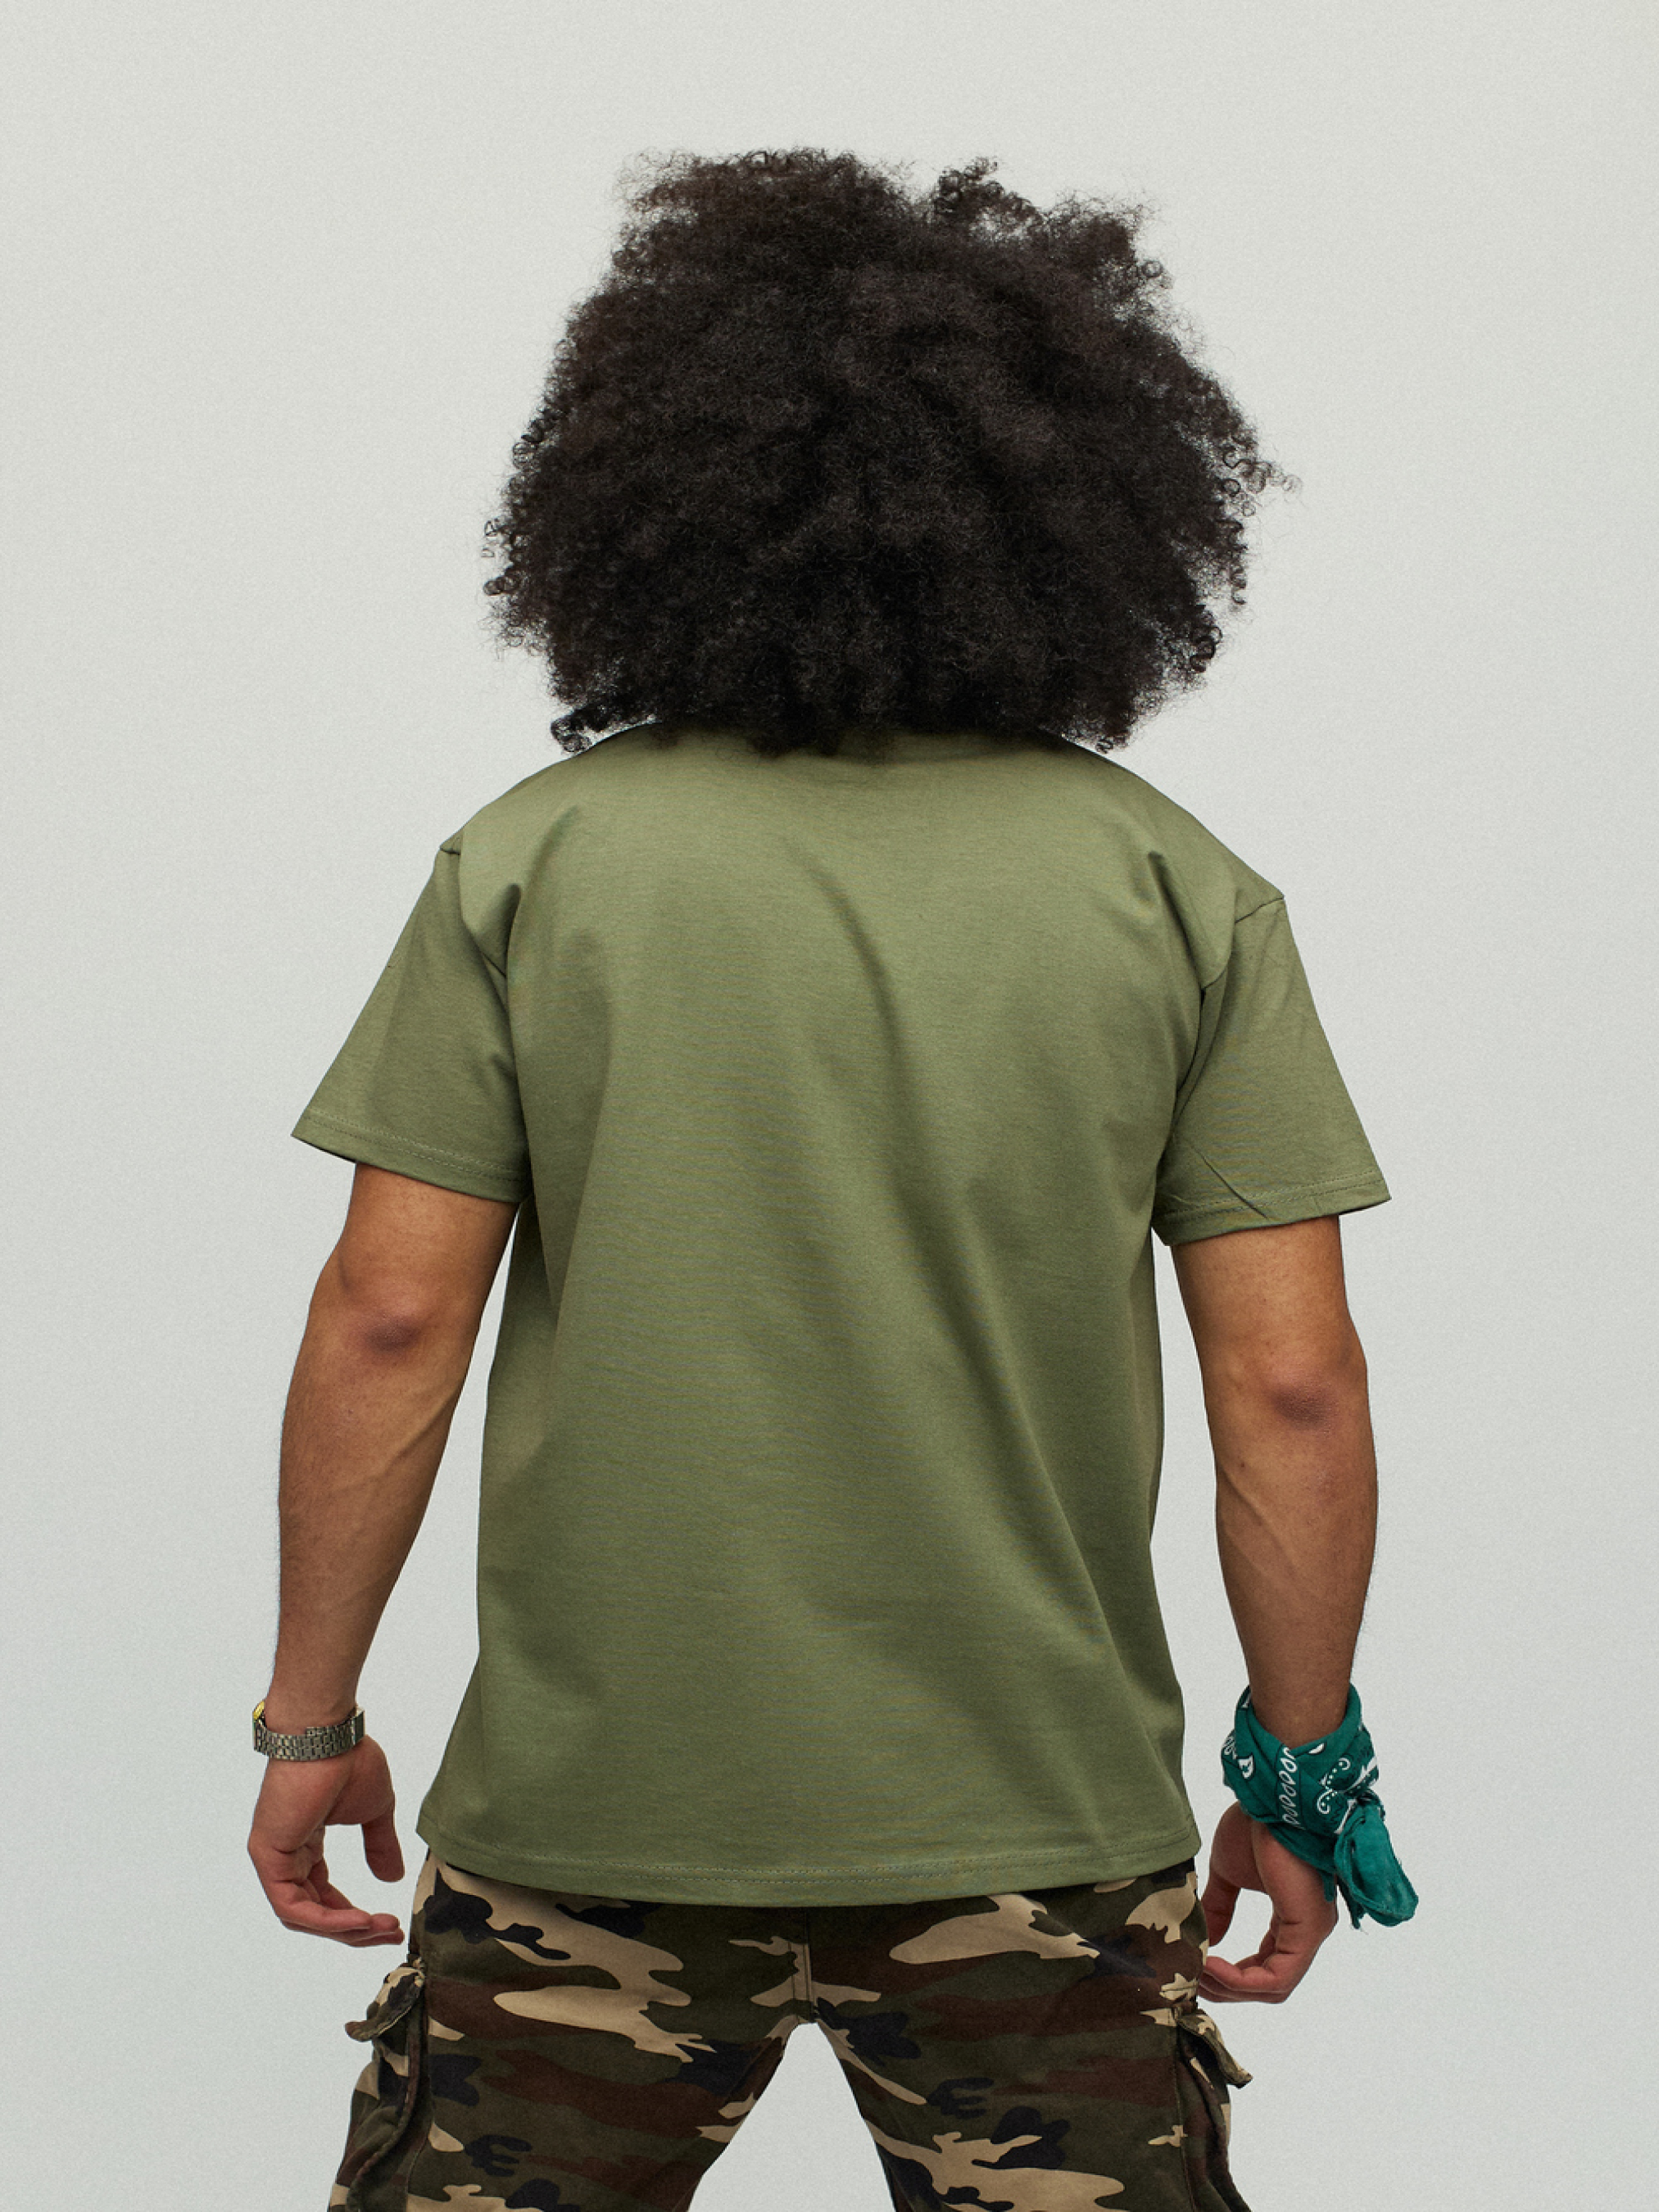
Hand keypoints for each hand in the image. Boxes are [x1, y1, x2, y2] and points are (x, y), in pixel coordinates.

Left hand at [247, 1736, 406, 1945]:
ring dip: (345, 1928)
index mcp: (305, 1842)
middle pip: (313, 1911)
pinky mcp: (269, 1857)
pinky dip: (326, 1919)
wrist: (328, 1735)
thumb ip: (379, 1845)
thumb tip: (391, 1878)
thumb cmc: (348, 1759)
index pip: (322, 1895)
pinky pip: (294, 1906)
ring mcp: (273, 1857)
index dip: (354, 1916)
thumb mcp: (374, 1809)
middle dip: (354, 1928)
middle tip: (390, 1933)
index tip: (389, 1924)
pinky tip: (359, 1920)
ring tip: (380, 1928)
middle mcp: (285, 1854)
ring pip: (303, 1915)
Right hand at [1197, 1801, 1338, 2002]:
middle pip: (1270, 1983)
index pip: (1267, 1965)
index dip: (1233, 1976)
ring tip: (1197, 1974)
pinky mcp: (1308, 1931)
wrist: (1273, 1797)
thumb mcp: (1228, 1871)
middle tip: (1192, 1979)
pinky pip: (1278, 1977)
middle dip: (1229, 1987)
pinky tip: (1211, 1966)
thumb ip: (1220, 1906)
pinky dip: (1242, 1981)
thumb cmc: (1256, 1825)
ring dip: (1232, 1987)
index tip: (1199, 1968)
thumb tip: (1208, 1939)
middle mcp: (1306, 1930)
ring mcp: (1311, 1933)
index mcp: (1292, 1917)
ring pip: (1275, 1986)